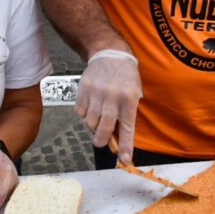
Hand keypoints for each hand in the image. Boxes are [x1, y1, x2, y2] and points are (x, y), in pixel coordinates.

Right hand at [75, 49, 141, 163]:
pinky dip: (84, 114)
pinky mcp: (83, 90)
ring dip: (92, 126)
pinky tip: (90, 105)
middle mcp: (112, 97)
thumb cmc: (125, 76)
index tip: (125, 160)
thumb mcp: (134, 93)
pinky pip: (80, 112)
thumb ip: (127, 114)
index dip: (126, 146)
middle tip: (101, 142)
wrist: (110, 54)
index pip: (127, 128)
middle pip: (104, 129)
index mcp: (129, 99)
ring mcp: (96, 93)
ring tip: (97, 117)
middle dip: (101, 141)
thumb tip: (118, 139)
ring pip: (90, 122)